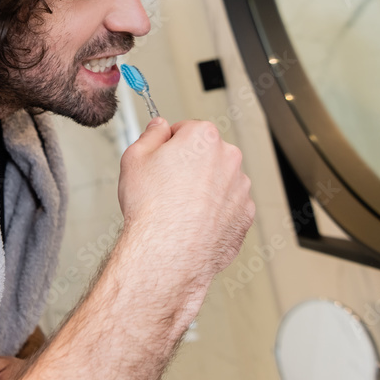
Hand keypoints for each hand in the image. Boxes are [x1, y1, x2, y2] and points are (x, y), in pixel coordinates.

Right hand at [118, 118, 254, 284]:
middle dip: (189, 165)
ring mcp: (241, 188)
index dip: (169, 145)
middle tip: (166, 185)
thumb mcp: (134, 158)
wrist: (167, 253)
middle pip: (206, 154)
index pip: (186, 129)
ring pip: (219, 181)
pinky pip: (227, 206)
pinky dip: (214, 211)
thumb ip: (151, 135)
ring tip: (178, 208)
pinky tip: (192, 221)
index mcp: (204, 138)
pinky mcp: (245, 216)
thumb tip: (159, 127)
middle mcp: (229, 158)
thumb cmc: (151, 208)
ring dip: (204, 188)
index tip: (160, 159)